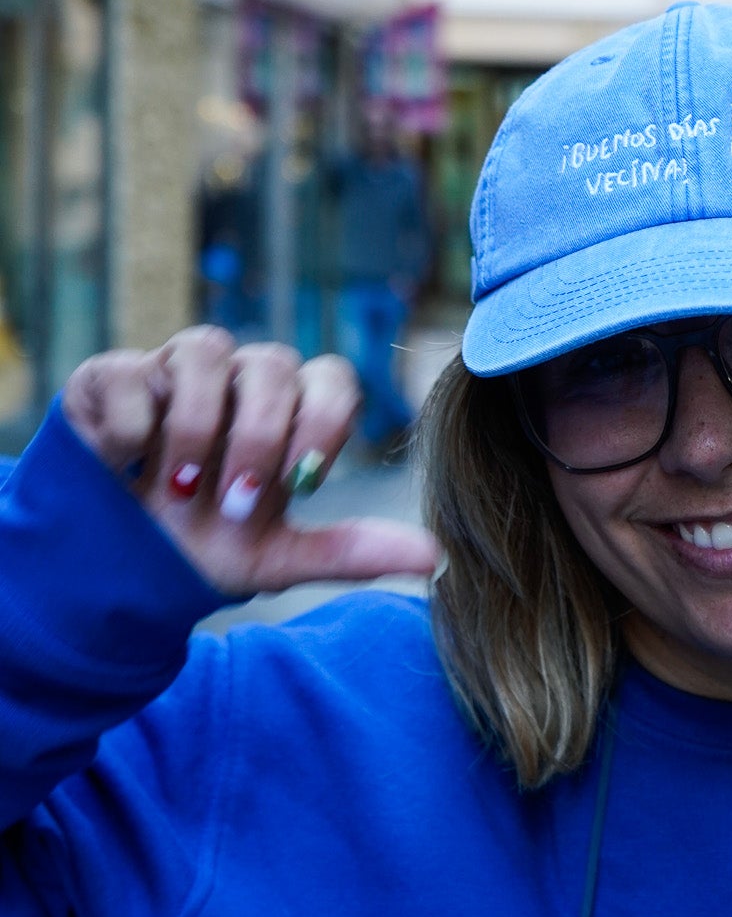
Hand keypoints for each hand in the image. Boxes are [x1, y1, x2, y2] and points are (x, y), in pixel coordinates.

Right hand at [62, 327, 439, 597]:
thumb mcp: (277, 559)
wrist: (115, 568)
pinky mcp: (111, 376)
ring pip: (205, 347)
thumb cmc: (204, 547)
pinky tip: (126, 468)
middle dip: (258, 436)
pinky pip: (130, 371)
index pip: (332, 379)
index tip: (302, 484)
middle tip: (233, 504)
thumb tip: (435, 558)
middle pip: (274, 364)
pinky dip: (134, 424)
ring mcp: (174, 371)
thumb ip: (351, 552)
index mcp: (288, 413)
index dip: (323, 422)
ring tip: (179, 487)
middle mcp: (238, 380)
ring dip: (197, 423)